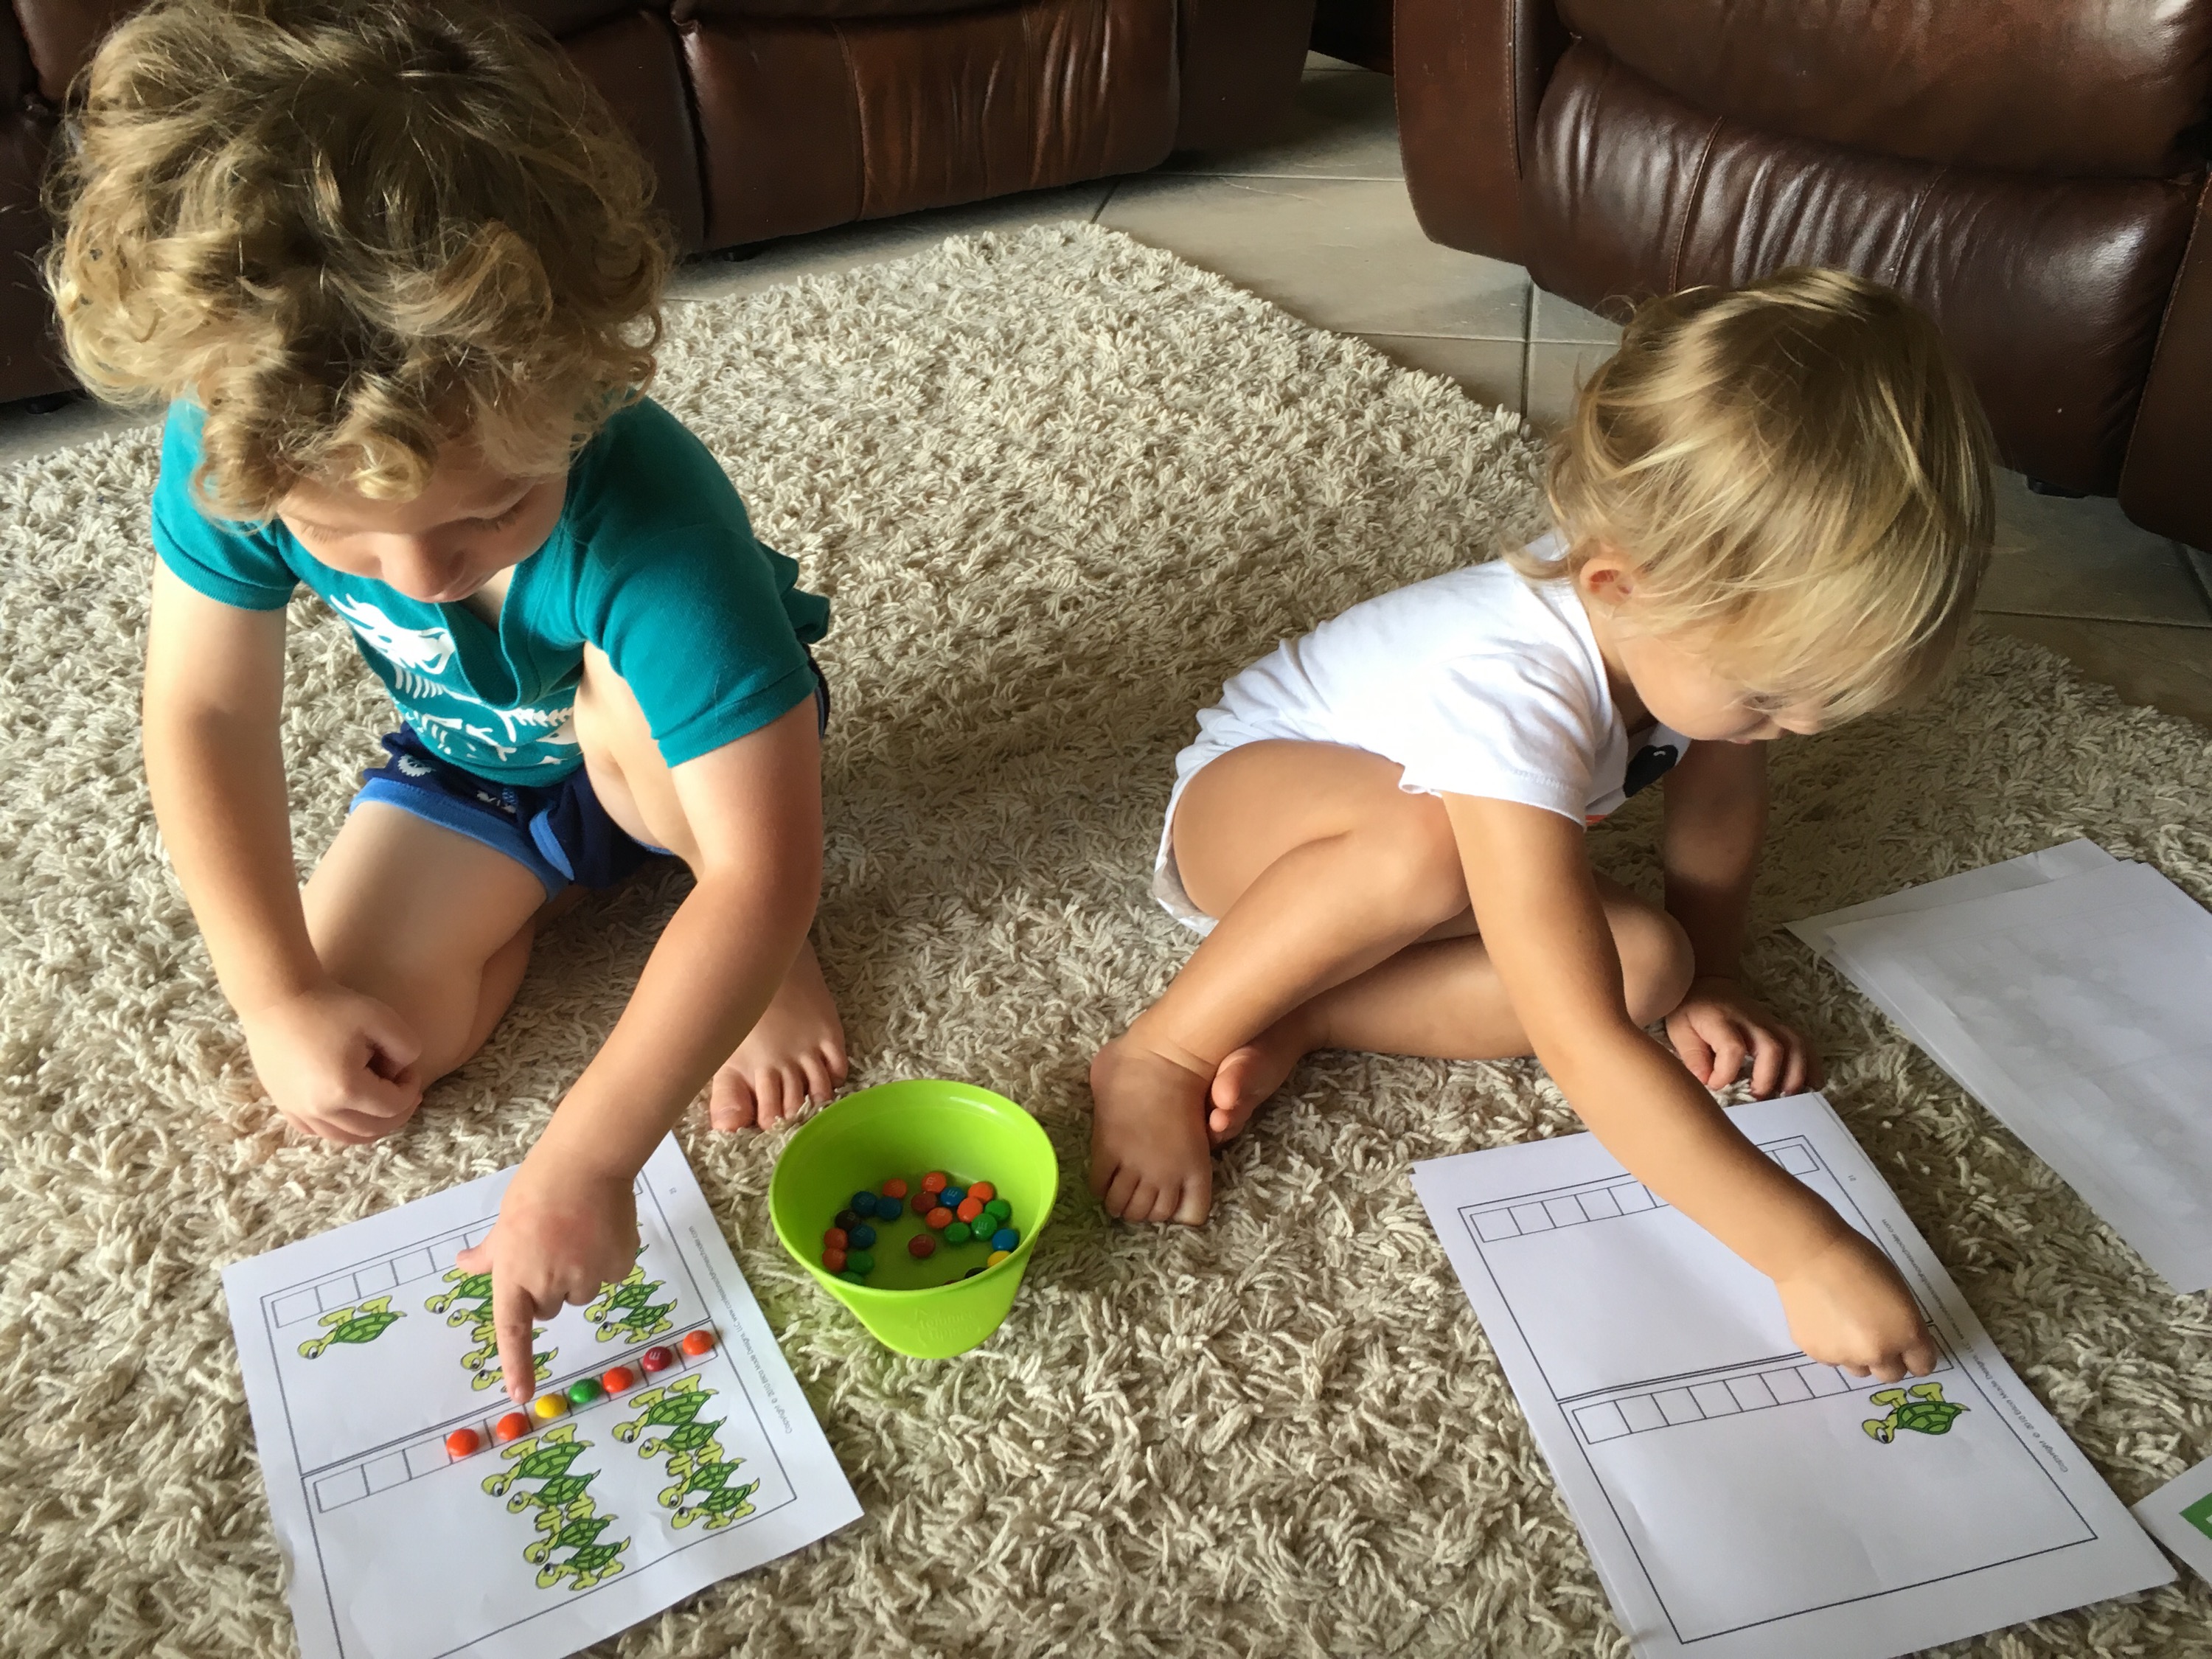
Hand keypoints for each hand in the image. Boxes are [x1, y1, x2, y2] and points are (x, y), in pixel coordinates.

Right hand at [242, 981, 423, 1143]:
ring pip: (344, 1138)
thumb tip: (401, 1072)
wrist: (277, 1000)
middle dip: (396, 1113)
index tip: (410, 1070)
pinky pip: (318, 1131)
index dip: (409, 1090)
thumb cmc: (330, 1006)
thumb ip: (407, 1048)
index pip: (392, 1107)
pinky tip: (349, 1109)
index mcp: (346, 1090)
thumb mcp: (382, 1018)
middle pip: (371, 1130)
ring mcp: (298, 1111)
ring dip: (371, 1126)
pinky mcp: (285, 1106)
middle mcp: (320, 1110)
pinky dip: (341, 1128)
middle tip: (404, 1091)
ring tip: (381, 1104)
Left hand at [457, 1153, 638, 1403]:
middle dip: (550, 1286)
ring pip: (582, 1291)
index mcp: (516, 1275)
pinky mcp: (619, 1265)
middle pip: (551, 1306)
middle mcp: (551, 1283)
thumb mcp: (505, 1224)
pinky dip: (609, 1259)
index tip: (520, 1396)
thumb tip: (463, 1265)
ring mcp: (588, 1276)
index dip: (516, 1365)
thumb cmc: (537, 1189)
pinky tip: (603, 1229)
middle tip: (552, 1247)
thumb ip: (489, 1255)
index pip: (513, 1331)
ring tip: (579, 1233)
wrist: (586, 1163)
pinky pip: (612, 1275)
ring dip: (580, 1273)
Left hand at [1665, 976, 1821, 1096]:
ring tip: (1787, 1097)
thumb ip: (1693, 1058)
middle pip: (1772, 1048)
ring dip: (1796, 1073)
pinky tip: (1812, 1085)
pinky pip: (1803, 1043)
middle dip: (1768, 1078)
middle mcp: (1750, 1021)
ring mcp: (1769, 1023)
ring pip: (1795, 1045)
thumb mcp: (1680, 1032)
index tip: (1716, 1086)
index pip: (1732, 1048)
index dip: (1726, 1073)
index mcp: (1721, 1021)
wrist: (1708, 984)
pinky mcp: (1779, 1028)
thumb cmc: (1691, 1012)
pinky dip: (1811, 1064)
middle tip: (1757, 1099)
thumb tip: (1708, 1084)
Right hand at [1775, 1230, 1938, 1382]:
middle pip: (1892, 1375)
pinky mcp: (1816, 1353)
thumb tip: (1898, 1342)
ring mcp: (1845, 1357)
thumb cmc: (1859, 1260)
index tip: (1907, 1345)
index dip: (1915, 1354)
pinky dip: (1832, 1345)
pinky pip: (1832, 1359)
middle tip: (1876, 1335)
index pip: (1922, 1365)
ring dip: (1859, 1355)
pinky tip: (1824, 1320)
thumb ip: (1903, 1323)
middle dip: (1889, 1359)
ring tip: (1845, 1325)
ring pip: (1860, 1370)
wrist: (1808, 1254)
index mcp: (1906, 1333)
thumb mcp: (1897, 1290)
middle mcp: (1878, 1353)